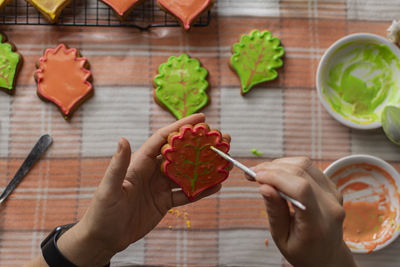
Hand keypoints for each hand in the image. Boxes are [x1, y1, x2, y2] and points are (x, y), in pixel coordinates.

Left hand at [56, 113, 230, 265]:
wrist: (104, 239)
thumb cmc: (102, 211)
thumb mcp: (109, 188)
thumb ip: (118, 164)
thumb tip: (123, 139)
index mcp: (140, 163)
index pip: (163, 139)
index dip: (181, 127)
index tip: (200, 119)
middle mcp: (152, 172)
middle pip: (180, 154)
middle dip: (199, 145)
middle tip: (220, 139)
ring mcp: (160, 187)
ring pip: (187, 174)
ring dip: (204, 167)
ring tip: (223, 161)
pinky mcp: (164, 203)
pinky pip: (186, 195)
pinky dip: (201, 191)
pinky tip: (215, 186)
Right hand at [251, 157, 356, 266]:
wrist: (327, 257)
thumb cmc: (303, 251)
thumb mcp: (282, 238)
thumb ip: (275, 212)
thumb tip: (265, 187)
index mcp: (317, 223)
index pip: (300, 189)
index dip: (276, 177)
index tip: (255, 176)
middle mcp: (330, 206)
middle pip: (301, 172)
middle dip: (272, 168)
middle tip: (253, 173)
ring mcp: (334, 194)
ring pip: (305, 164)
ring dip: (280, 164)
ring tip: (262, 173)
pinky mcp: (332, 187)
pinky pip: (309, 168)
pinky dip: (289, 166)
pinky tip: (277, 174)